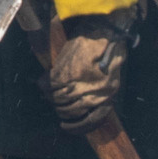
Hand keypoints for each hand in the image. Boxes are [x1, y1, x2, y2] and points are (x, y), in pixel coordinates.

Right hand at [42, 11, 134, 133]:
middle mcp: (88, 92)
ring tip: (55, 95)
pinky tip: (47, 83)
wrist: (102, 30)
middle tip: (61, 108)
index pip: (88, 121)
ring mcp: (74, 82)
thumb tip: (88, 107)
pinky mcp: (62, 71)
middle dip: (63, 111)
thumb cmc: (110, 52)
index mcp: (104, 95)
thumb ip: (102, 95)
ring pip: (56, 100)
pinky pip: (47, 85)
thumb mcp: (113, 78)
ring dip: (54, 99)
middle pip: (68, 111)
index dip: (77, 127)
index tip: (68, 127)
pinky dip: (45, 86)